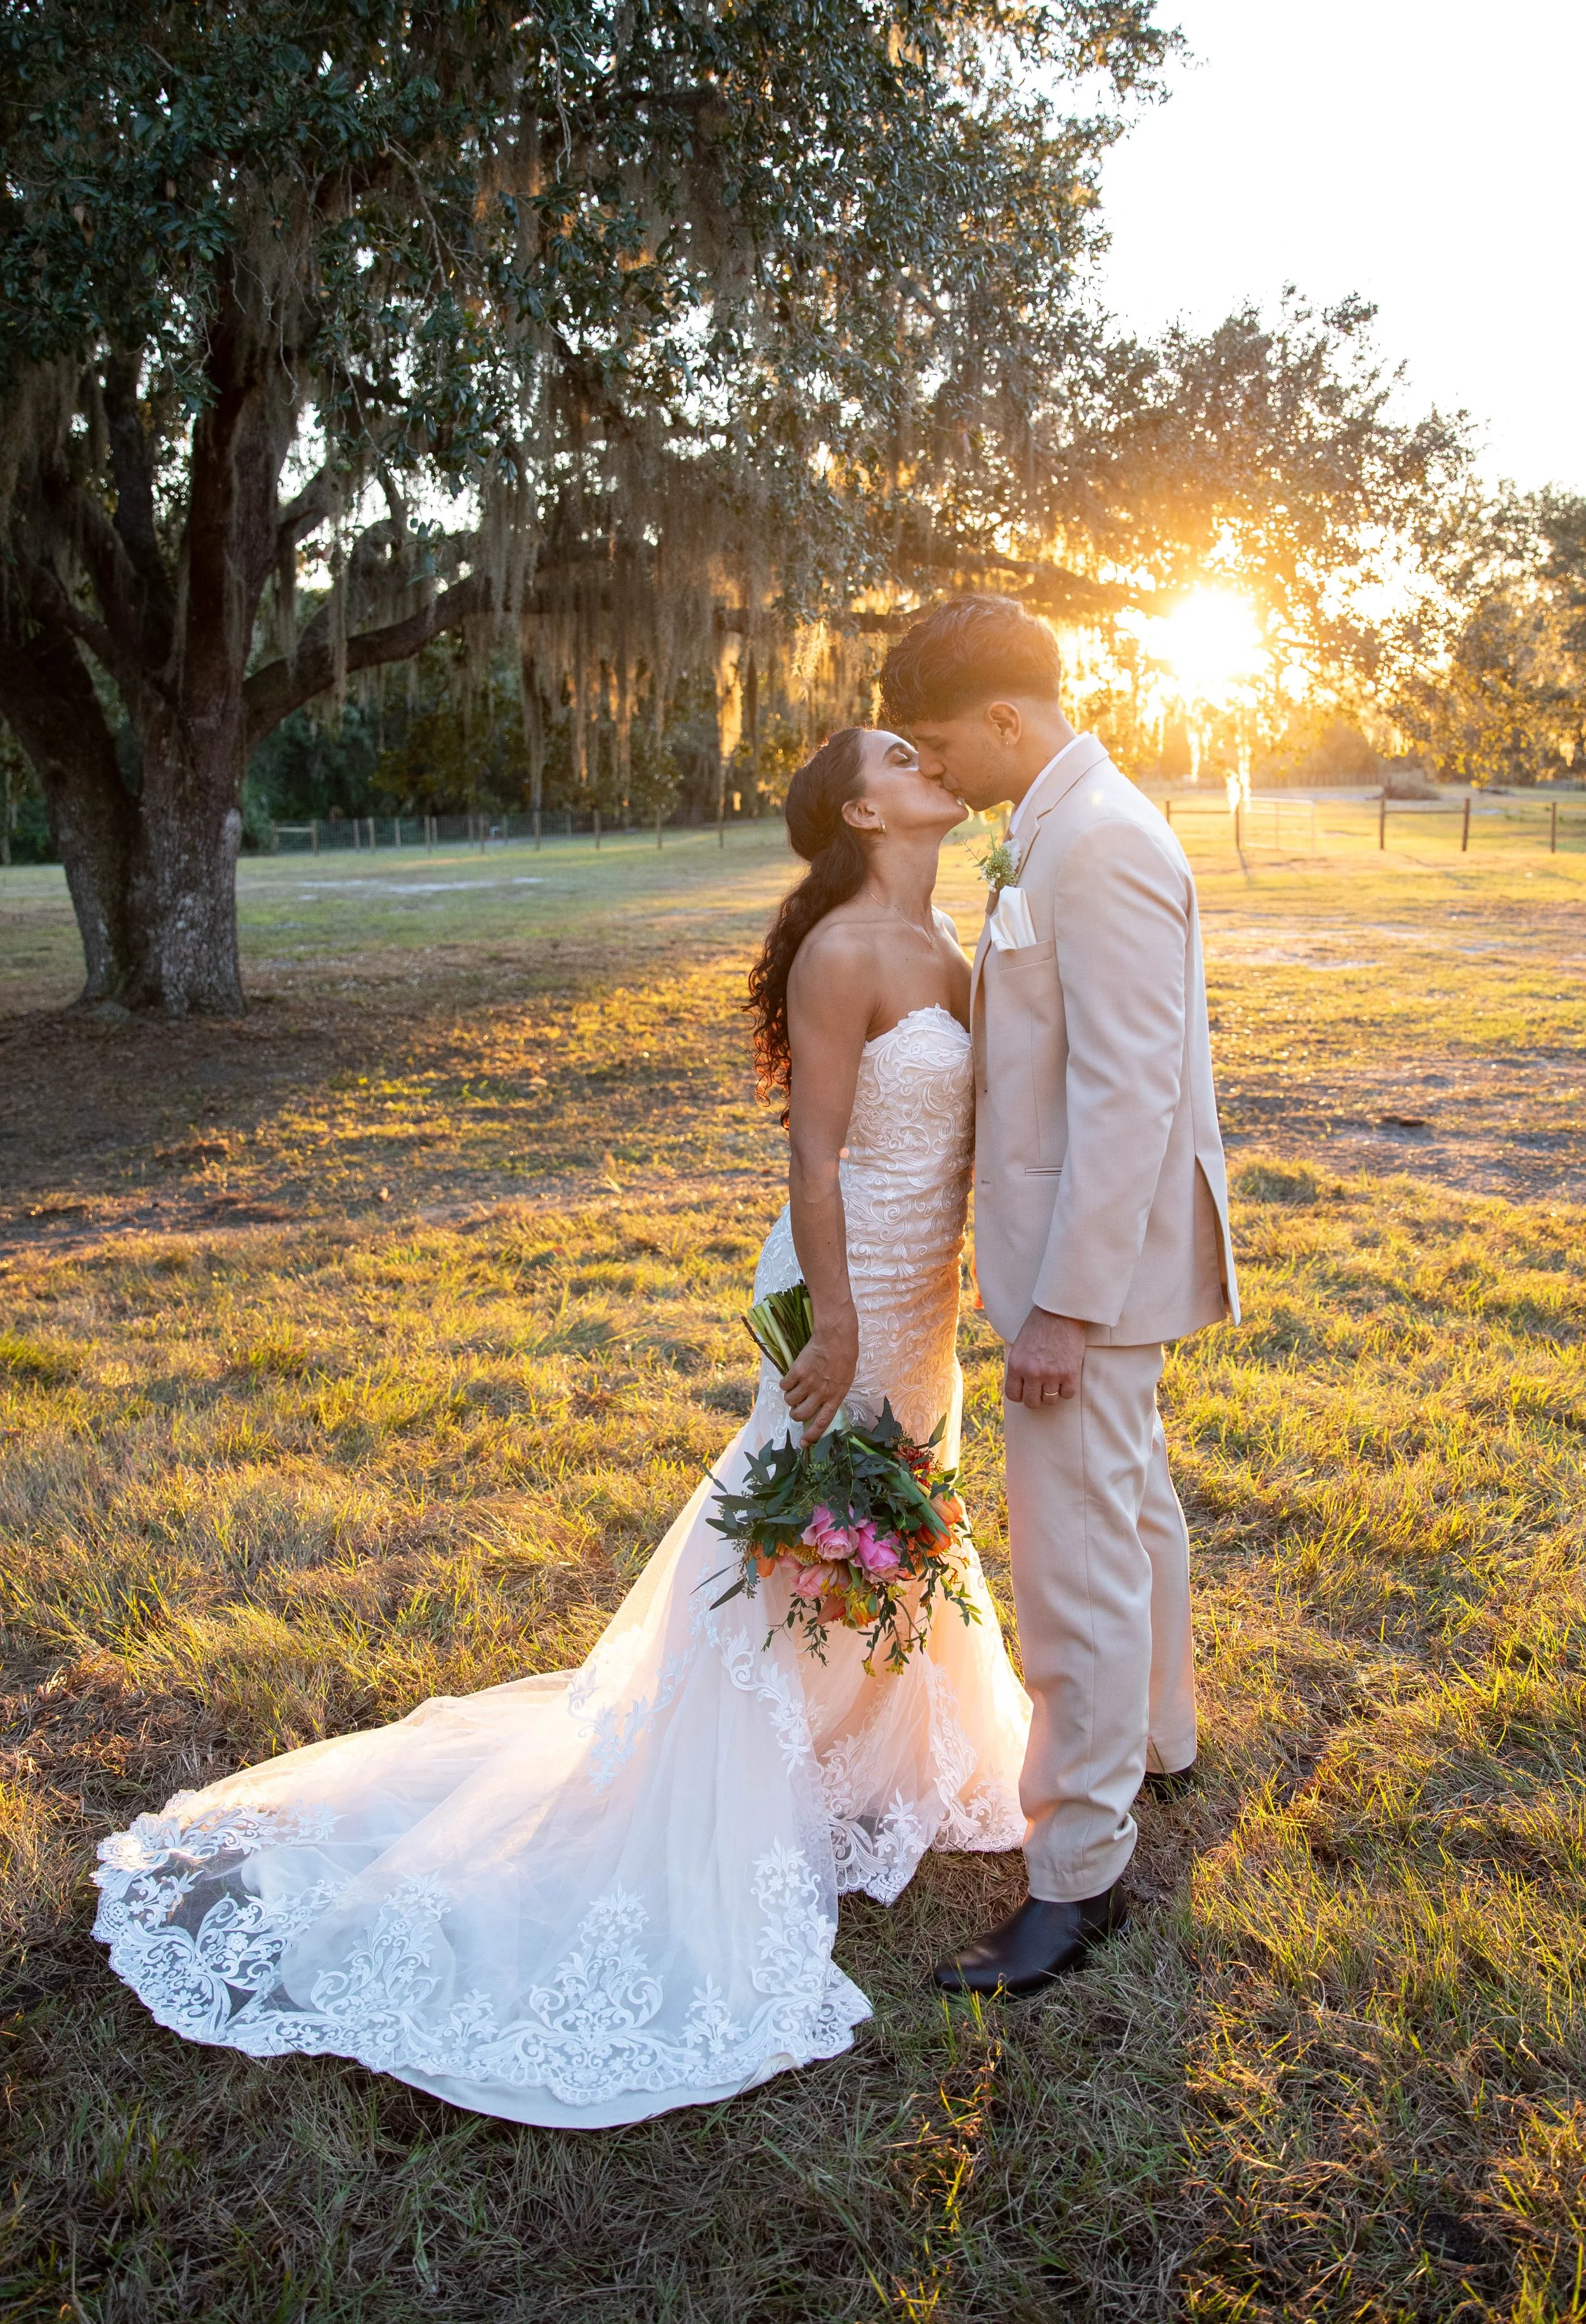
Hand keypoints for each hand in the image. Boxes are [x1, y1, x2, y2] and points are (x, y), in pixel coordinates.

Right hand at [782, 1307, 858, 1443]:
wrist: (836, 1337)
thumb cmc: (844, 1357)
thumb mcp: (845, 1380)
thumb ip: (832, 1395)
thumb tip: (819, 1405)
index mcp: (836, 1397)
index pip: (822, 1422)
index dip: (812, 1436)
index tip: (803, 1443)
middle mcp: (821, 1393)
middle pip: (801, 1414)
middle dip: (795, 1414)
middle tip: (795, 1408)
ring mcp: (808, 1382)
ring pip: (790, 1401)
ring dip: (790, 1398)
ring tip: (794, 1390)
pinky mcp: (797, 1371)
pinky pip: (784, 1385)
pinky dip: (785, 1384)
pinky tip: (790, 1378)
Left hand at [1004, 1306, 1086, 1406]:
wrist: (1061, 1311)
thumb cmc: (1040, 1325)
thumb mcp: (1020, 1345)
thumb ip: (1020, 1366)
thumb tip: (1022, 1385)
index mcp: (1016, 1365)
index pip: (1013, 1395)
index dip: (1021, 1394)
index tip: (1028, 1390)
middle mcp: (1032, 1372)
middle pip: (1032, 1402)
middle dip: (1037, 1397)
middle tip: (1043, 1387)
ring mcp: (1051, 1374)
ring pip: (1050, 1400)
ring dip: (1053, 1392)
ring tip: (1056, 1378)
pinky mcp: (1069, 1373)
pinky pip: (1068, 1394)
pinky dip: (1068, 1388)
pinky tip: (1067, 1377)